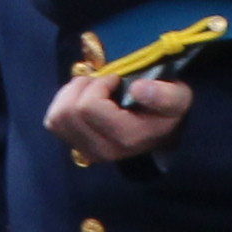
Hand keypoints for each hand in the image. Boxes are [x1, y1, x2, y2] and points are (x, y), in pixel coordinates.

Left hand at [44, 74, 194, 164]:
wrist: (163, 132)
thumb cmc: (167, 110)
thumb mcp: (178, 98)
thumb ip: (164, 95)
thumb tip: (137, 89)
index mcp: (125, 138)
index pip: (88, 107)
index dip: (99, 84)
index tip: (116, 79)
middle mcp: (102, 150)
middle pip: (68, 112)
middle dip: (82, 87)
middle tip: (102, 80)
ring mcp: (87, 152)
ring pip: (56, 118)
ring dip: (71, 94)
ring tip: (92, 88)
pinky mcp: (76, 147)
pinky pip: (53, 122)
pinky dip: (63, 104)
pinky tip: (82, 98)